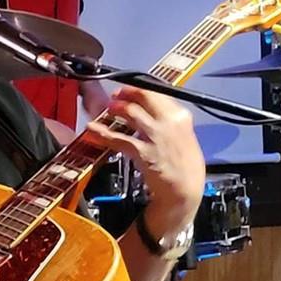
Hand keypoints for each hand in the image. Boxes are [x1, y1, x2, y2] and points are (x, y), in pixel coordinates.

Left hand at [84, 86, 205, 235]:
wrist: (185, 191)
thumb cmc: (187, 167)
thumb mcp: (185, 137)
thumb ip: (170, 122)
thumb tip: (153, 112)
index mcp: (181, 117)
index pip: (158, 92)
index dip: (139, 89)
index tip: (130, 91)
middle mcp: (168, 122)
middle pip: (143, 97)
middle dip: (126, 93)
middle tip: (116, 95)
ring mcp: (155, 136)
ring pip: (130, 113)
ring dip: (115, 108)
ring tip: (108, 108)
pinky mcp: (142, 152)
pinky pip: (118, 139)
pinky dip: (102, 132)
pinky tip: (93, 129)